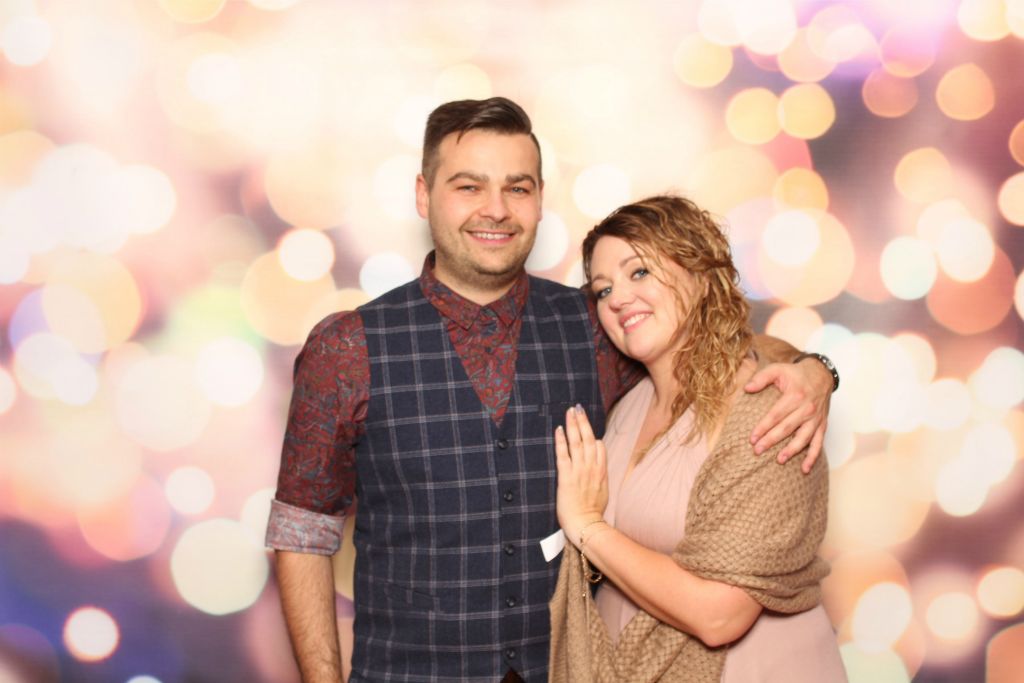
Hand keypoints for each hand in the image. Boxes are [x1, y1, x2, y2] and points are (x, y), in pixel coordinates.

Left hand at [554, 405, 608, 545]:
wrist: (586, 524)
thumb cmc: (593, 511)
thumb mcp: (603, 491)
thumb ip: (601, 476)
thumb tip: (599, 467)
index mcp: (601, 471)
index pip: (599, 446)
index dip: (592, 436)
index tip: (586, 427)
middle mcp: (591, 467)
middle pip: (588, 438)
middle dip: (583, 421)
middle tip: (578, 408)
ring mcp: (579, 470)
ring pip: (577, 442)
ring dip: (573, 424)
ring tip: (570, 411)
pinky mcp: (566, 475)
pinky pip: (563, 453)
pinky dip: (561, 440)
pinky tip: (559, 429)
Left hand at [744, 360, 831, 472]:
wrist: (822, 374)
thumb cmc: (796, 374)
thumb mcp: (778, 369)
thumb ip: (761, 378)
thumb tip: (747, 388)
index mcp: (795, 396)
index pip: (776, 415)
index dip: (763, 427)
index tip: (752, 438)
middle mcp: (807, 409)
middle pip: (787, 428)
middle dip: (771, 441)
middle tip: (757, 451)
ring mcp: (815, 419)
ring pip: (803, 438)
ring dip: (792, 451)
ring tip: (779, 460)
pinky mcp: (822, 425)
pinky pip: (818, 443)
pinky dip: (813, 457)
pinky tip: (805, 469)